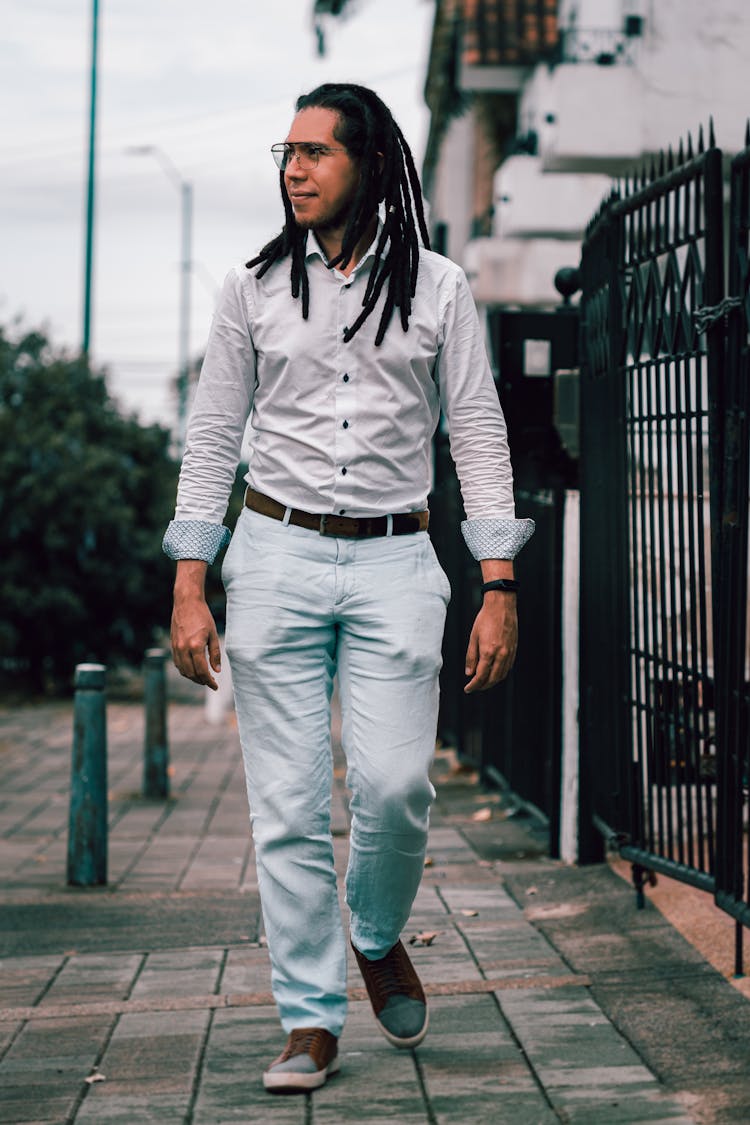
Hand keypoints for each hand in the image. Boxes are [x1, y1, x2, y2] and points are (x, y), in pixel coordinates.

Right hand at [170, 561, 221, 690]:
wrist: (186, 602)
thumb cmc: (202, 616)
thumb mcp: (213, 634)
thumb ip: (215, 653)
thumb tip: (216, 670)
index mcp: (195, 646)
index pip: (202, 671)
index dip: (209, 681)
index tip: (215, 686)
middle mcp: (183, 648)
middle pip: (191, 674)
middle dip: (201, 681)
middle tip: (210, 683)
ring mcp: (176, 647)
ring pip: (182, 670)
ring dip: (192, 677)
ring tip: (203, 678)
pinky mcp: (172, 645)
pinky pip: (177, 663)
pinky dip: (185, 670)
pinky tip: (192, 669)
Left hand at [464, 593, 517, 693]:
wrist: (502, 606)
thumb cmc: (485, 619)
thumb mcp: (473, 637)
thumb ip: (471, 656)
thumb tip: (469, 673)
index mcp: (488, 651)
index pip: (481, 676)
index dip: (473, 685)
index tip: (468, 689)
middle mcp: (501, 654)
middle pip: (493, 679)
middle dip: (483, 686)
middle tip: (474, 687)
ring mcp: (509, 652)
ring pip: (502, 675)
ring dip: (492, 682)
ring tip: (483, 682)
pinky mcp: (514, 649)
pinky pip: (508, 667)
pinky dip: (500, 673)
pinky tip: (494, 672)